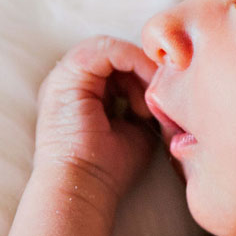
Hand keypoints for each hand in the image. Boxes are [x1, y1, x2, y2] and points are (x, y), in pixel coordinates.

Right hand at [34, 36, 157, 197]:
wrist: (83, 187)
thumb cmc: (110, 168)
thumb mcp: (138, 129)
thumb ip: (148, 105)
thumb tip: (170, 89)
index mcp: (83, 94)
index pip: (120, 65)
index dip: (147, 72)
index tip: (170, 94)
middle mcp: (71, 82)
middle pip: (118, 54)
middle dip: (146, 69)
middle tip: (166, 92)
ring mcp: (65, 77)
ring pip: (114, 48)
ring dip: (142, 67)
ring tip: (154, 99)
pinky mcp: (66, 77)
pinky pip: (107, 49)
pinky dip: (134, 62)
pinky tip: (147, 92)